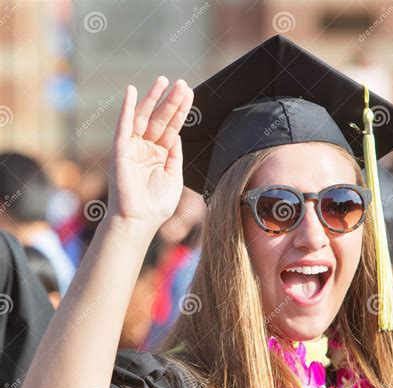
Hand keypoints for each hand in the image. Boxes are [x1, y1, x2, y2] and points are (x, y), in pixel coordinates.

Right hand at [108, 77, 193, 233]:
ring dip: (154, 99)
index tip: (189, 94)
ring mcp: (133, 148)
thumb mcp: (174, 176)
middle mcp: (146, 149)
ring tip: (164, 81)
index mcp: (160, 155)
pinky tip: (132, 91)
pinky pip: (124, 125)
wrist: (139, 220)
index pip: (172, 128)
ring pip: (145, 118)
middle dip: (171, 102)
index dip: (180, 111)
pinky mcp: (120, 149)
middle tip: (182, 83)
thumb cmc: (157, 204)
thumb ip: (175, 155)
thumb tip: (176, 135)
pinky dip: (127, 108)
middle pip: (161, 119)